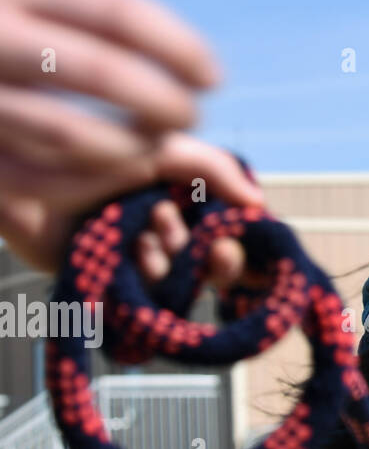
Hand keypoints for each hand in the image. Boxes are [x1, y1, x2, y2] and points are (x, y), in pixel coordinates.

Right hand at [0, 0, 261, 279]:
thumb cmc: (8, 42)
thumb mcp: (31, 9)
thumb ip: (98, 32)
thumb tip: (207, 76)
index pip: (114, 9)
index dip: (176, 45)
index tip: (213, 77)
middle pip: (97, 69)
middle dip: (160, 101)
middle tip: (192, 115)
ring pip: (67, 131)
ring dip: (132, 147)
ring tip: (158, 146)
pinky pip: (34, 178)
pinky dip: (90, 183)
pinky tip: (126, 172)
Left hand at [0, 131, 261, 275]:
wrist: (32, 171)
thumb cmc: (94, 154)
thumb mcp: (166, 149)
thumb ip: (216, 168)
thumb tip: (257, 202)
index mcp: (183, 203)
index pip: (228, 233)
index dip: (239, 243)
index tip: (238, 238)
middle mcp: (163, 234)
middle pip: (212, 268)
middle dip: (217, 260)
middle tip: (215, 250)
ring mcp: (135, 261)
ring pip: (180, 283)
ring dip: (175, 259)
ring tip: (150, 232)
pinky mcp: (107, 283)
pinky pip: (145, 299)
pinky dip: (148, 277)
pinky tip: (133, 249)